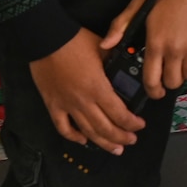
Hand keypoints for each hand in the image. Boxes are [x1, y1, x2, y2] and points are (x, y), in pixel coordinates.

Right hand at [28, 29, 146, 153]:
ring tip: (115, 149)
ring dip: (103, 143)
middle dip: (121, 137)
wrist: (46, 37)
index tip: (139, 125)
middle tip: (130, 141)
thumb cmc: (75, 40)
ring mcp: (67, 105)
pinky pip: (63, 127)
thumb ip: (114, 59)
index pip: (120, 114)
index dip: (132, 124)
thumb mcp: (101, 47)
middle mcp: (84, 101)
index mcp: (98, 88)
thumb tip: (125, 64)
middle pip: (106, 128)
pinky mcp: (53, 105)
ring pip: (87, 132)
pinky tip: (83, 140)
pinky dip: (73, 137)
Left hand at [102, 0, 186, 101]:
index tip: (155, 92)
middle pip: (173, 82)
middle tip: (170, 72)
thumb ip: (120, 26)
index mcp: (155, 42)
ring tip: (184, 61)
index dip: (153, 91)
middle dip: (170, 81)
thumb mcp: (138, 4)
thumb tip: (106, 46)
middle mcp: (174, 49)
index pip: (151, 79)